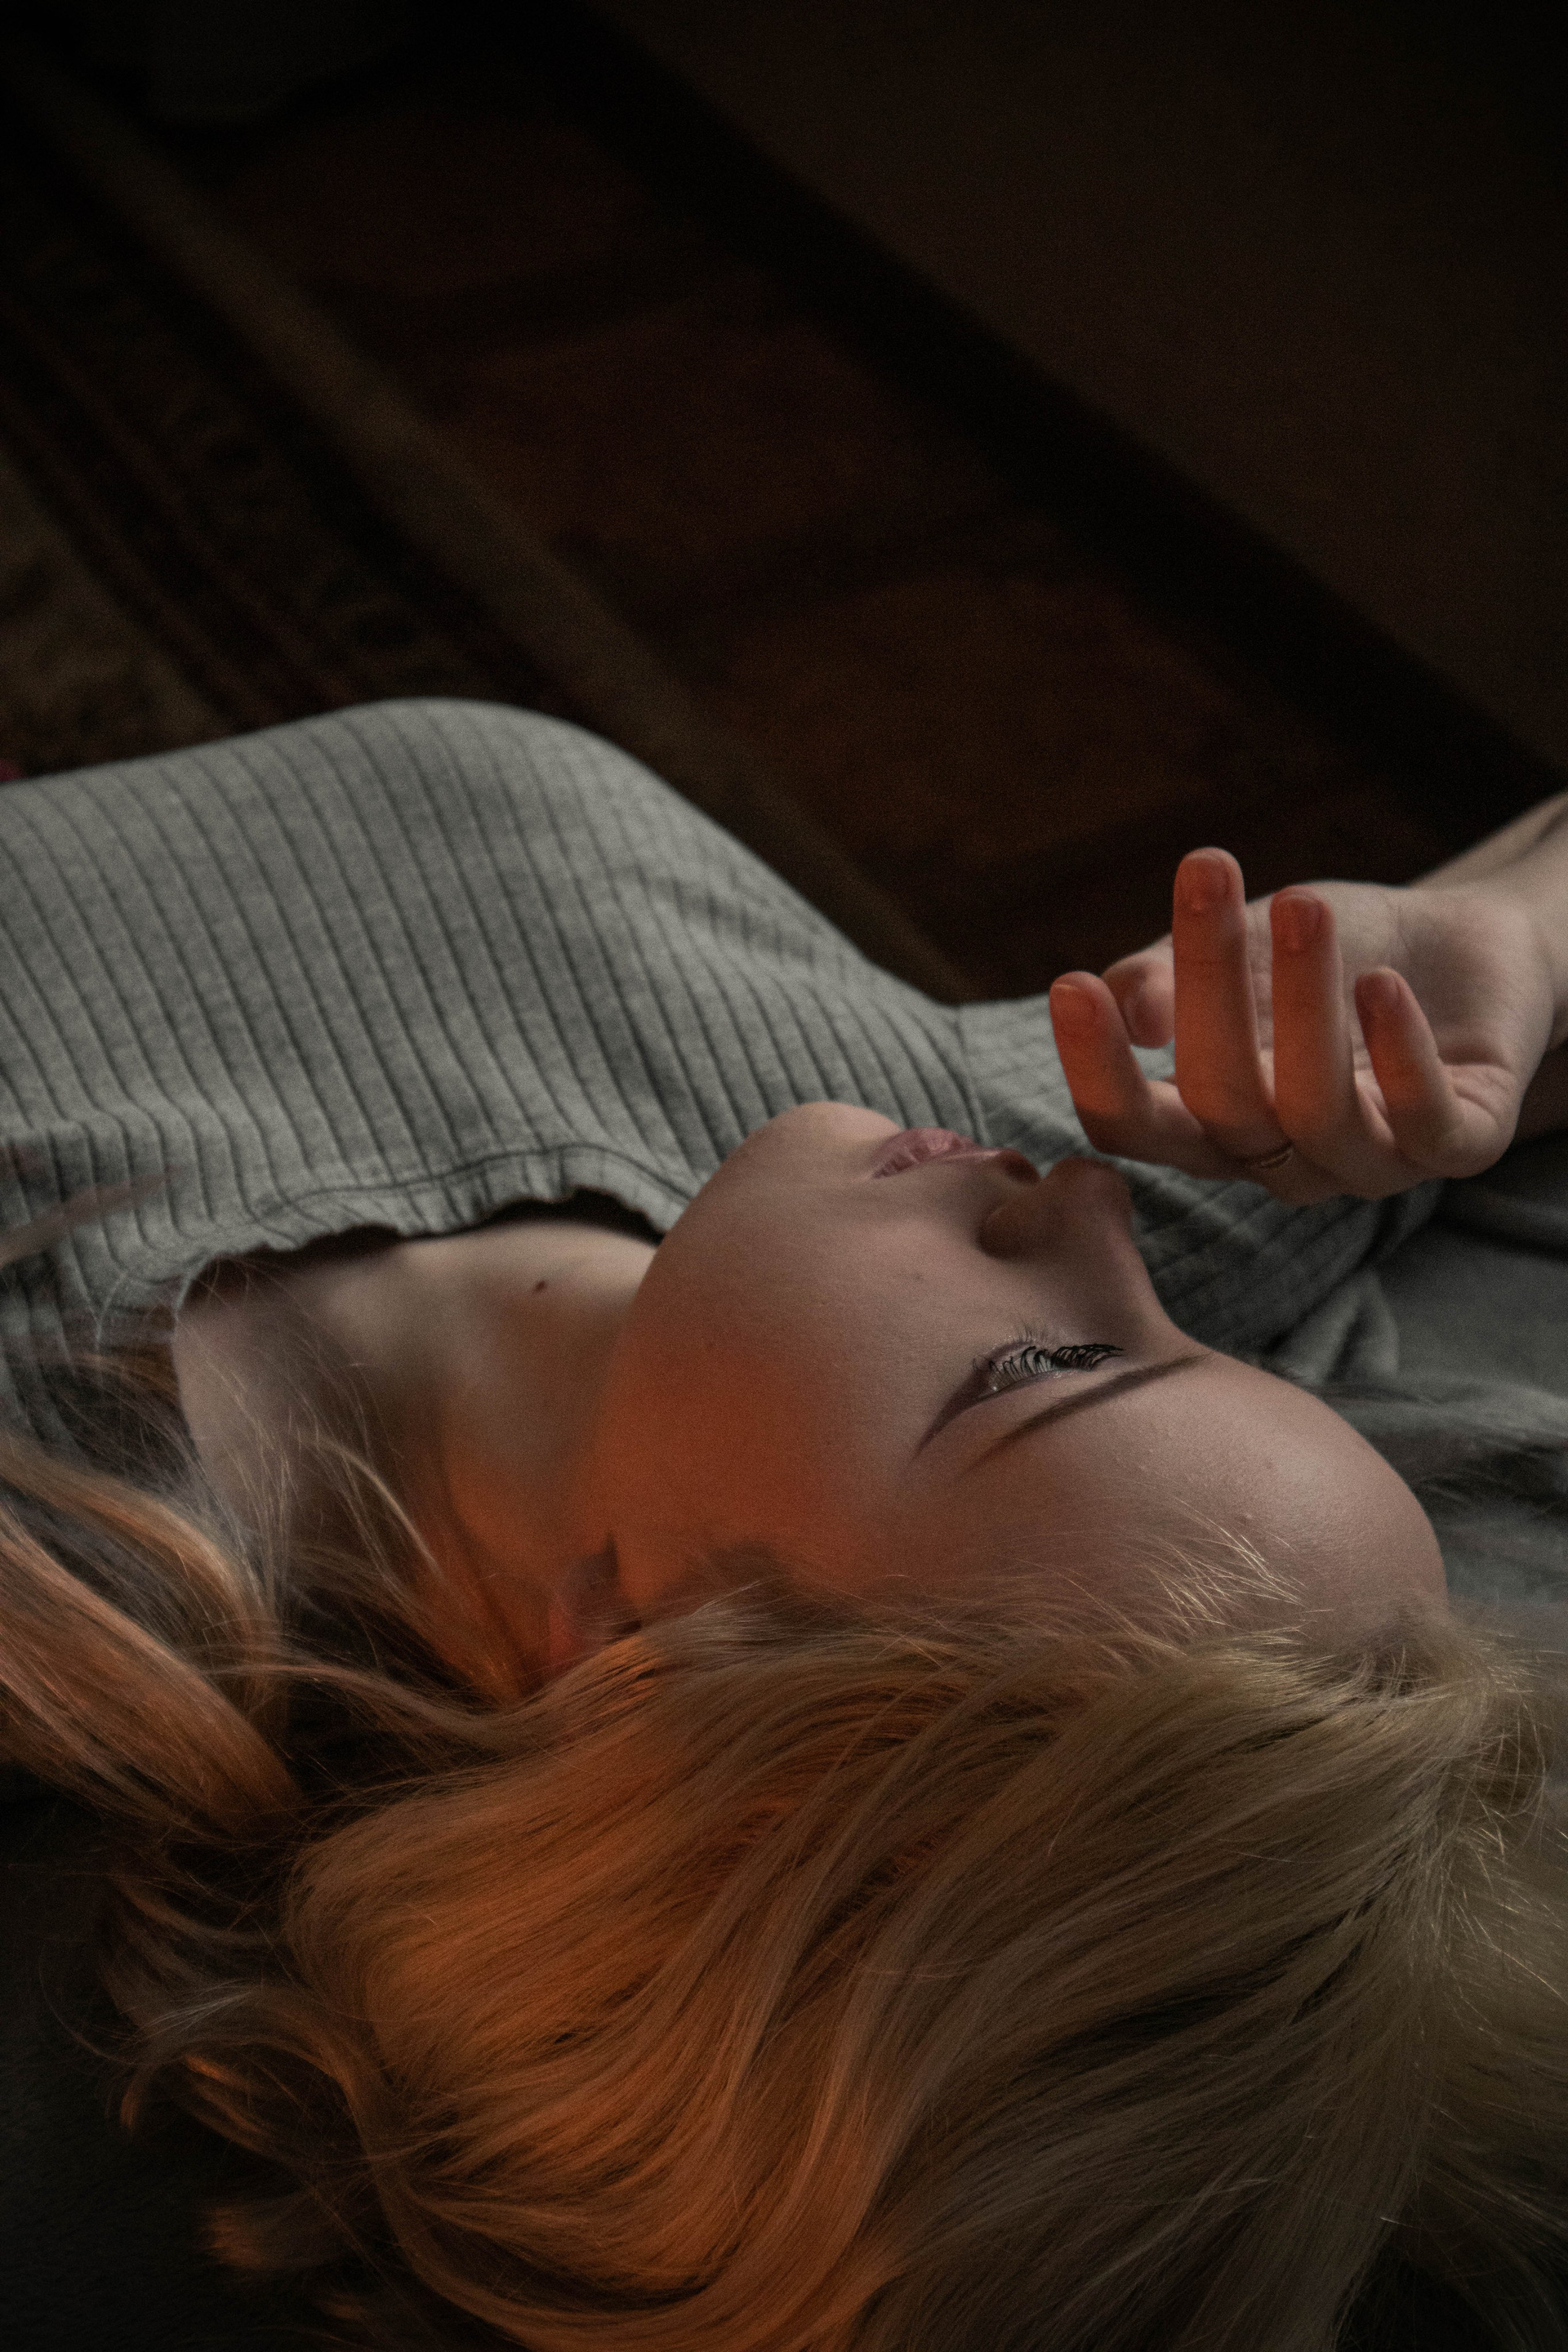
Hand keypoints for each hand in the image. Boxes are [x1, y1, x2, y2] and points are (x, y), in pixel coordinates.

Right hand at [1046, 849, 1559, 1201]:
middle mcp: (1280, 1161)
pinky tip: (1381, 984)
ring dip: (1305, 1008)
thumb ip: (1172, 974)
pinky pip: (1427, 1126)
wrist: (1465, 943)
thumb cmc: (1333, 945)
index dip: (1098, 1069)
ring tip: (1301, 905)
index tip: (1071, 986)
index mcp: (1210, 1126)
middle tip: (1205, 873)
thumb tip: (1130, 1007)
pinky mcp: (1460, 1146)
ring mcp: (1368, 1163)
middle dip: (1209, 991)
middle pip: (1222, 1108)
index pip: (1131, 1126)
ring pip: (1318, 1115)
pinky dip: (1402, 1055)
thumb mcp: (1240, 941)